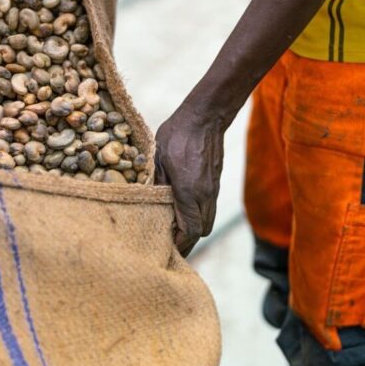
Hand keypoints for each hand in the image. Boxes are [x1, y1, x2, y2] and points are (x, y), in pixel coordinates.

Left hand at [154, 106, 225, 255]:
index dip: (179, 244)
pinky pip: (209, 209)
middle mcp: (205, 195)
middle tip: (168, 243)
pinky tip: (183, 212)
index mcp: (189, 191)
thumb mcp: (158, 159)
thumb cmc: (178, 135)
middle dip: (187, 241)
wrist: (205, 117)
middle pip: (202, 232)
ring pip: (208, 222)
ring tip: (175, 230)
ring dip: (194, 230)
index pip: (190, 231)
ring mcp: (213, 190)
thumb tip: (149, 205)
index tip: (165, 247)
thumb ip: (156, 185)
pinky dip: (198, 217)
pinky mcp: (215, 184)